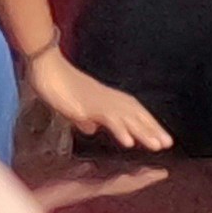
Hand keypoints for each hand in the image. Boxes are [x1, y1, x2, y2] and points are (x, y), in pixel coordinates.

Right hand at [25, 46, 172, 152]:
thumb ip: (82, 118)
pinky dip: (120, 130)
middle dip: (152, 129)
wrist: (43, 66)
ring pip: (127, 118)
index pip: (132, 112)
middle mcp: (107, 98)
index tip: (159, 137)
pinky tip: (129, 142)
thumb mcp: (70, 106)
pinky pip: (108, 118)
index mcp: (105, 98)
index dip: (146, 124)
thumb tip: (91, 128)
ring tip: (158, 146)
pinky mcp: (88, 104)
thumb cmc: (53, 83)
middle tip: (167, 144)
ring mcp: (99, 100)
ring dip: (143, 132)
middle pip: (135, 114)